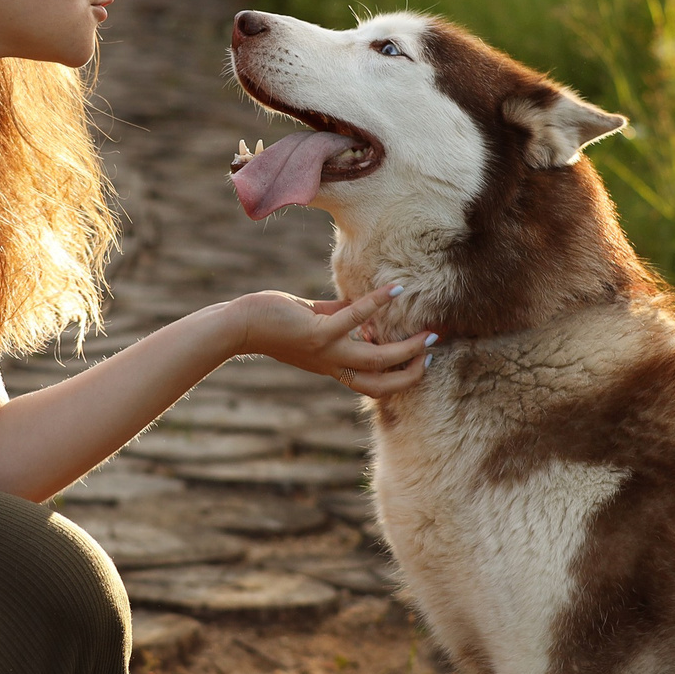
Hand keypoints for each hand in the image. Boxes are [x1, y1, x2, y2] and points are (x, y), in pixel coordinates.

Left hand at [228, 283, 434, 397]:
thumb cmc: (273, 320)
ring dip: (405, 350)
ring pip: (375, 361)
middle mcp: (332, 364)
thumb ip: (338, 317)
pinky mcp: (316, 334)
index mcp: (333, 365)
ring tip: (428, 334)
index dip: (400, 377)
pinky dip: (376, 305)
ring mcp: (326, 351)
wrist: (240, 326)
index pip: (373, 382)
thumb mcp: (313, 322)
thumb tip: (362, 306)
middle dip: (411, 373)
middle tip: (434, 351)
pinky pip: (353, 320)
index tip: (423, 359)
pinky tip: (393, 290)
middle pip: (381, 384)